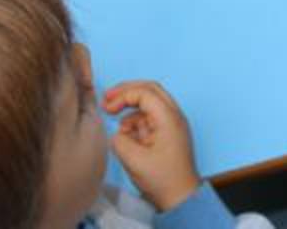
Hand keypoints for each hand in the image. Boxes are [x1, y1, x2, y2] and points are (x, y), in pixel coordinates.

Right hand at [102, 81, 200, 212]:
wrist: (180, 196)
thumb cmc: (162, 179)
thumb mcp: (134, 159)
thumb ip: (120, 139)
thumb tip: (118, 131)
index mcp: (169, 118)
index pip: (145, 92)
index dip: (123, 95)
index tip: (106, 108)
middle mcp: (174, 116)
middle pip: (151, 90)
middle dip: (127, 91)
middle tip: (106, 98)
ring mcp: (173, 123)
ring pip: (151, 102)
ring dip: (131, 108)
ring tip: (112, 117)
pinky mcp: (169, 133)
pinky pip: (151, 117)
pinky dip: (136, 120)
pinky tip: (125, 133)